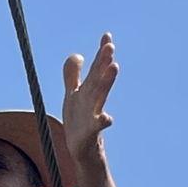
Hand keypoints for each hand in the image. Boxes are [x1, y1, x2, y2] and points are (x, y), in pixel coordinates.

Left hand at [61, 32, 118, 159]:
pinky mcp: (91, 132)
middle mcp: (92, 101)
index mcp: (88, 91)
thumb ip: (72, 76)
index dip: (100, 53)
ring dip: (106, 81)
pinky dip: (103, 122)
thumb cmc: (78, 123)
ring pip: (99, 96)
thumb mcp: (72, 96)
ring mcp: (93, 115)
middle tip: (111, 46)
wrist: (82, 151)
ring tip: (114, 67)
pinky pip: (97, 126)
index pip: (96, 68)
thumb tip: (76, 55)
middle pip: (98, 78)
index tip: (107, 35)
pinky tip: (108, 119)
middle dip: (104, 62)